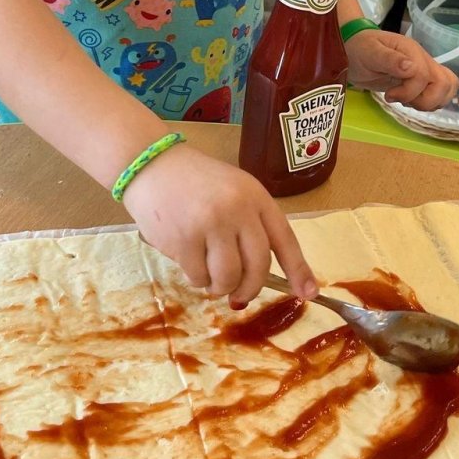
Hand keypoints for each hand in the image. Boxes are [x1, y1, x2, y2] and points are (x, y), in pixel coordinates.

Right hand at [121, 145, 317, 306]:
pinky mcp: (184, 239)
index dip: (298, 270)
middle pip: (257, 266)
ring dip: (220, 286)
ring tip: (209, 274)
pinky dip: (195, 277)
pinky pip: (198, 277)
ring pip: (228, 277)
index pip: (284, 238)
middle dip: (250, 288)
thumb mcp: (232, 190)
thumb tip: (262, 275)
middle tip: (239, 295)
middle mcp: (237, 208)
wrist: (150, 163)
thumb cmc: (194, 181)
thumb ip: (249, 224)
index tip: (308, 293)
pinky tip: (187, 258)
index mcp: (255, 195)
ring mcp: (210, 224)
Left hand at [345, 28, 458, 111]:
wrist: (353, 51)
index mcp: (411, 51)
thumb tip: (411, 68)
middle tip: (401, 100)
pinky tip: (409, 101)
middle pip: (445, 84)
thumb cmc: (358, 49)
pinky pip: (439, 95)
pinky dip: (428, 104)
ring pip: (446, 90)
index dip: (409, 91)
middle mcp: (422, 60)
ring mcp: (424, 71)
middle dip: (425, 100)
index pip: (424, 76)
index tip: (389, 95)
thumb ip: (390, 59)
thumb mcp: (369, 52)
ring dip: (428, 103)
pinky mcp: (421, 82)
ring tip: (405, 101)